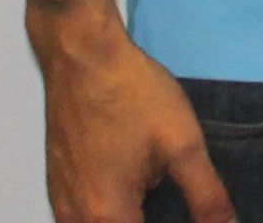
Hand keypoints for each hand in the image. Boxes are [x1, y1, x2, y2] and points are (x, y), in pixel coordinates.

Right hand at [35, 19, 235, 222]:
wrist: (82, 56)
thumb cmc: (133, 96)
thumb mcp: (182, 143)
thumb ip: (206, 195)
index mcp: (107, 217)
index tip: (190, 215)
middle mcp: (75, 219)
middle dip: (151, 219)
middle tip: (177, 206)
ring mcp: (60, 201)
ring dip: (129, 216)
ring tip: (159, 199)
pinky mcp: (56, 183)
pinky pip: (82, 216)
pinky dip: (109, 213)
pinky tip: (133, 188)